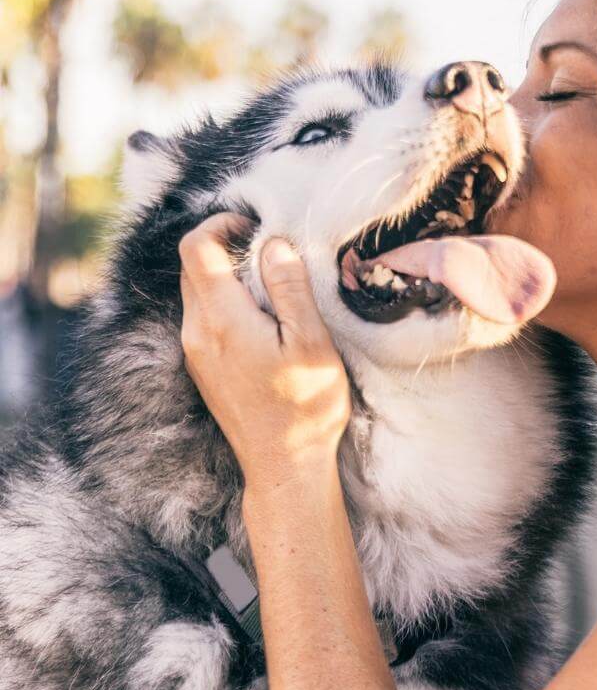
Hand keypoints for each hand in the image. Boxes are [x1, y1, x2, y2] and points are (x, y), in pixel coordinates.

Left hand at [179, 212, 350, 491]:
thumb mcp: (311, 342)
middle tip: (269, 248)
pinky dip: (226, 300)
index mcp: (221, 319)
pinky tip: (263, 316)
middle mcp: (197, 332)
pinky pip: (204, 317)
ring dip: (227, 274)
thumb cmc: (305, 406)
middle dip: (225, 245)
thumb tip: (272, 243)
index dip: (221, 223)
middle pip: (193, 266)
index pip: (196, 247)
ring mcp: (196, 352)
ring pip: (198, 292)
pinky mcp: (203, 368)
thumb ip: (289, 288)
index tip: (256, 225)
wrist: (284, 466)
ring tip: (272, 281)